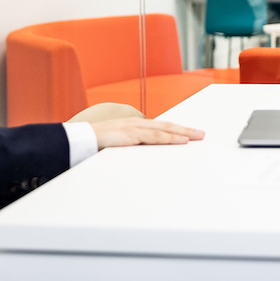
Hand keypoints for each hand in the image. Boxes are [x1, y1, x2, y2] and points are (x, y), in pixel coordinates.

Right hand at [90, 118, 204, 148]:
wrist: (78, 140)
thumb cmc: (93, 144)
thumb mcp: (114, 146)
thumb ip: (127, 148)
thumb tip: (136, 156)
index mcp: (132, 126)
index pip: (158, 127)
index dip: (174, 129)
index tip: (187, 134)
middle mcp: (136, 123)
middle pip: (166, 125)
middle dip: (185, 129)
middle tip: (201, 134)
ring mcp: (134, 128)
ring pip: (164, 129)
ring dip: (183, 133)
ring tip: (197, 136)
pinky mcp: (131, 135)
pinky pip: (154, 137)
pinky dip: (170, 138)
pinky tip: (181, 140)